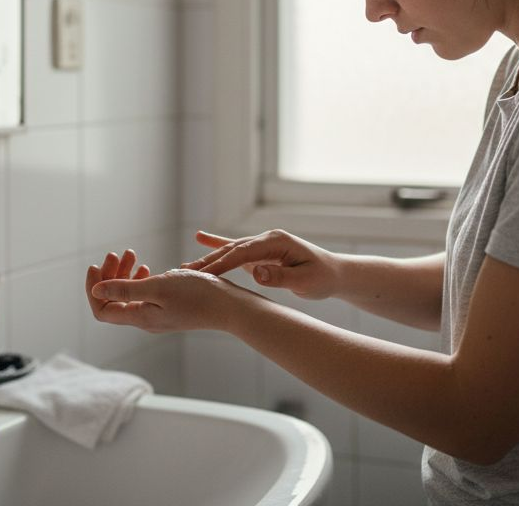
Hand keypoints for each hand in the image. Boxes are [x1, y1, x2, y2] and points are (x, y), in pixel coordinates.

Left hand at [86, 249, 256, 332]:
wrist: (230, 306)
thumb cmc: (197, 294)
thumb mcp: (158, 287)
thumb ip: (125, 290)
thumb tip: (96, 291)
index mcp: (140, 317)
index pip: (102, 310)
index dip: (93, 289)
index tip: (95, 266)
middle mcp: (145, 319)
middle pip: (113, 301)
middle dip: (109, 276)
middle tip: (116, 253)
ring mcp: (157, 315)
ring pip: (129, 295)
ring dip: (124, 274)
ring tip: (131, 254)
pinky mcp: (169, 308)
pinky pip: (144, 295)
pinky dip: (139, 279)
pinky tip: (146, 267)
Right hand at [182, 229, 341, 300]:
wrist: (334, 273)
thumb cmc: (322, 277)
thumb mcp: (305, 281)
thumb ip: (280, 277)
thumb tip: (256, 273)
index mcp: (276, 241)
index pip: (243, 252)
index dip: (222, 264)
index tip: (203, 275)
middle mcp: (267, 239)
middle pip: (231, 250)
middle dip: (208, 262)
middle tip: (184, 274)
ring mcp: (262, 244)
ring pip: (230, 251)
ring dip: (208, 258)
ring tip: (184, 267)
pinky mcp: (260, 253)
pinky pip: (236, 249)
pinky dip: (218, 244)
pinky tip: (200, 237)